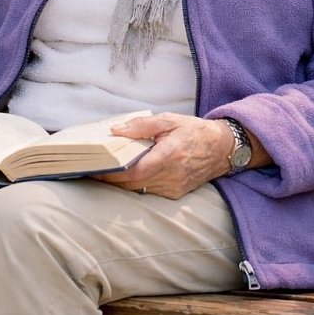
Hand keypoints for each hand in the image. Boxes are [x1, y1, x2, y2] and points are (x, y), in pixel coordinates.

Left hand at [95, 113, 259, 199]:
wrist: (222, 148)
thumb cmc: (194, 131)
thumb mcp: (169, 120)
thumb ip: (141, 126)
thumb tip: (115, 130)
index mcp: (170, 155)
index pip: (134, 172)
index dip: (112, 173)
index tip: (93, 168)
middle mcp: (172, 175)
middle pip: (132, 184)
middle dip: (110, 178)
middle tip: (91, 169)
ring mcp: (174, 188)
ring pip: (139, 190)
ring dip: (120, 182)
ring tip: (103, 171)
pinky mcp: (176, 194)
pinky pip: (149, 191)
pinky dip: (135, 184)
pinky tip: (125, 174)